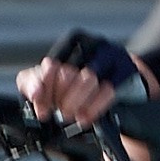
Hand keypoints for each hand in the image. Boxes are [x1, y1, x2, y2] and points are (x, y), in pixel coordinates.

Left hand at [17, 29, 146, 131]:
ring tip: (71, 117)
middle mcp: (92, 44)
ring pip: (89, 79)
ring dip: (77, 103)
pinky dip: (94, 107)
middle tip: (59, 114)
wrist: (121, 79)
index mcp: (72, 42)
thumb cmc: (80, 80)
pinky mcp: (126, 69)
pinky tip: (86, 118)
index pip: (52, 65)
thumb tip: (35, 93)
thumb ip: (34, 83)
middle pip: (69, 73)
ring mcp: (111, 55)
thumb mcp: (52, 78)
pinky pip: (108, 90)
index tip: (43, 110)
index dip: (44, 91)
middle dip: (61, 100)